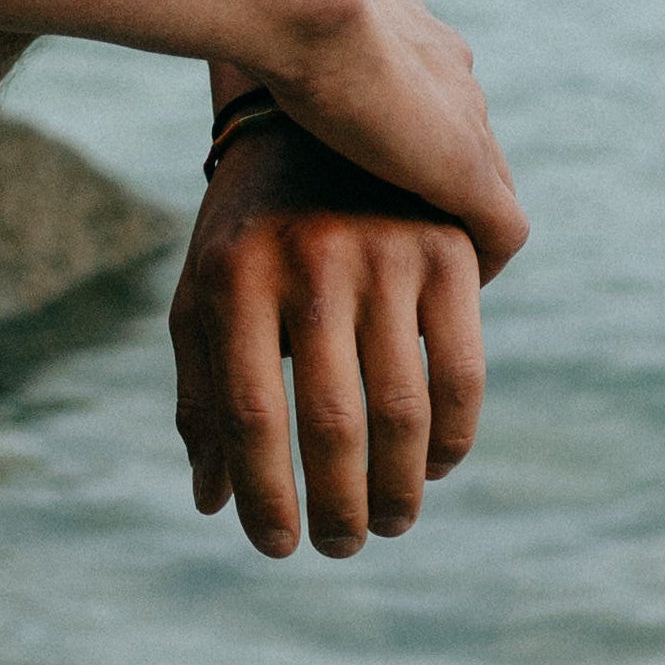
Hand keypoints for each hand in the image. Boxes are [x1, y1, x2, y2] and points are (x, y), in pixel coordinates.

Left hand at [169, 120, 491, 557]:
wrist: (315, 116)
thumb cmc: (247, 229)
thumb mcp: (207, 291)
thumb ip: (202, 391)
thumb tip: (210, 501)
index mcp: (234, 270)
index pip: (247, 410)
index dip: (263, 492)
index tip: (275, 547)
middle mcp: (308, 260)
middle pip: (328, 421)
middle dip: (336, 505)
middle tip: (339, 548)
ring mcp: (384, 253)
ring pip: (402, 411)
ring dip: (398, 489)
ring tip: (384, 523)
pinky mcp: (447, 253)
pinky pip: (462, 373)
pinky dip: (452, 439)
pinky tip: (431, 469)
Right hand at [252, 0, 526, 280]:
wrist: (300, 3)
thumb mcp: (275, 7)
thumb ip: (278, 21)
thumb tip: (235, 20)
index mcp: (408, 32)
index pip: (425, 88)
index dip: (402, 131)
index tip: (371, 166)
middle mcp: (449, 70)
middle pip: (461, 135)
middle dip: (435, 179)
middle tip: (393, 229)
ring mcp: (465, 119)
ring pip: (485, 183)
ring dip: (455, 224)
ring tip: (414, 269)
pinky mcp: (469, 169)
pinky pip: (500, 232)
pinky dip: (480, 260)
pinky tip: (439, 289)